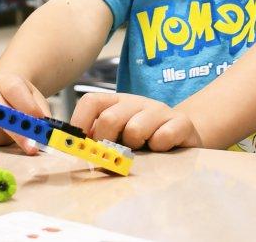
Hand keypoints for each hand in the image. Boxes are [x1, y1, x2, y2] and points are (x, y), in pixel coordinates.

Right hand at [0, 73, 50, 154]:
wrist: (1, 91)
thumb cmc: (19, 97)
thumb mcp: (35, 98)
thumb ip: (41, 112)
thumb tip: (46, 130)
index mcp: (4, 80)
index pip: (13, 90)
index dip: (26, 105)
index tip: (39, 119)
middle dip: (16, 130)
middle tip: (32, 146)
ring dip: (6, 138)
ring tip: (18, 139)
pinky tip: (4, 140)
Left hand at [70, 92, 201, 151]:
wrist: (183, 133)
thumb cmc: (144, 137)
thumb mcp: (118, 135)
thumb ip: (97, 138)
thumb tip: (72, 147)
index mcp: (116, 102)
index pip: (90, 102)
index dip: (79, 123)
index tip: (78, 145)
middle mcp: (136, 101)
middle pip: (109, 118)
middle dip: (107, 142)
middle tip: (115, 153)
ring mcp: (159, 110)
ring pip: (135, 129)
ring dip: (135, 146)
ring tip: (143, 148)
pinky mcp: (181, 122)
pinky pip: (162, 137)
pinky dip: (159, 147)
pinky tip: (162, 148)